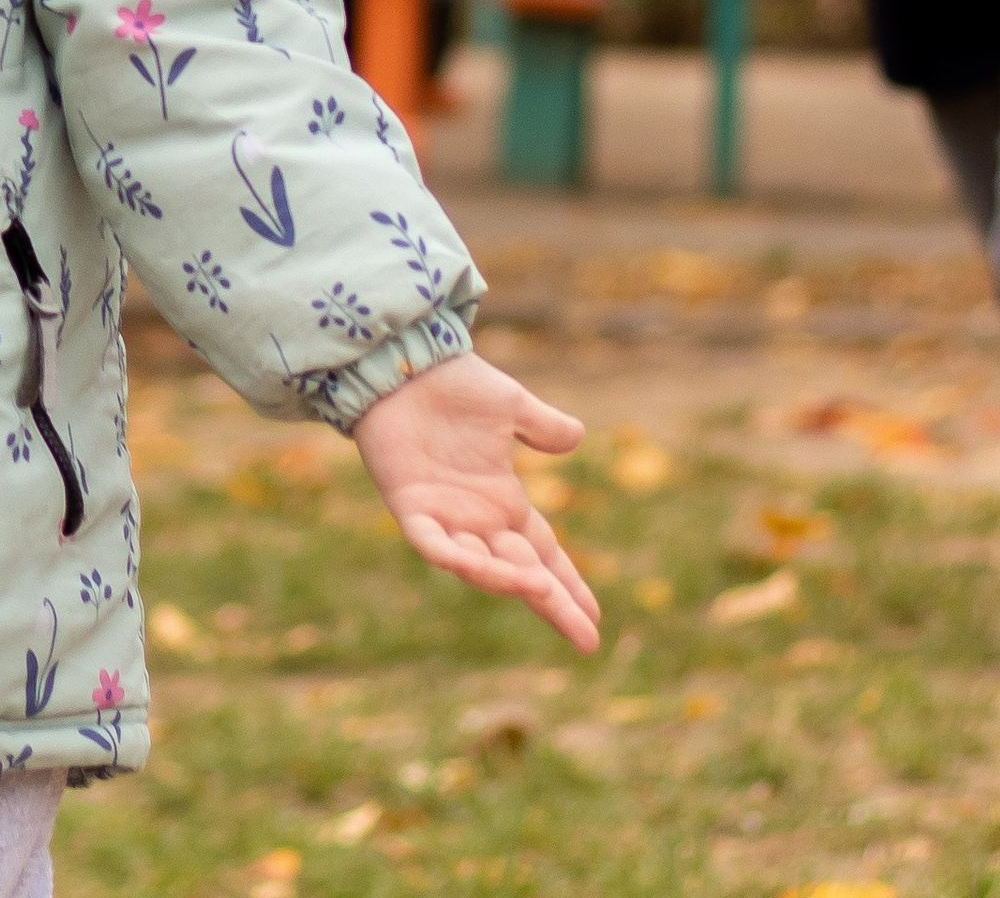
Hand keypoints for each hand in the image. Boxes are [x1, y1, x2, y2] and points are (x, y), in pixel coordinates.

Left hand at [351, 352, 600, 652]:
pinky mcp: (409, 507)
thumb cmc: (453, 383)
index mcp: (502, 500)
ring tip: (542, 590)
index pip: (543, 553)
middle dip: (553, 603)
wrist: (403, 359)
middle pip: (520, 572)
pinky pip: (434, 544)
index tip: (596, 619)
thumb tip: (578, 437)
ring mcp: (443, 517)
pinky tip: (480, 567)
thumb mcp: (511, 405)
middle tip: (587, 641)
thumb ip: (543, 426)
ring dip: (508, 579)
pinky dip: (456, 558)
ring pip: (479, 565)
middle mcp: (476, 518)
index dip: (568, 584)